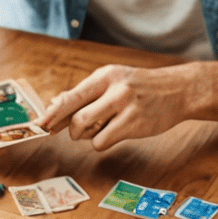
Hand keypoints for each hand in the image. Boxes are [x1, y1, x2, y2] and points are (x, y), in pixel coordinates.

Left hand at [41, 64, 191, 147]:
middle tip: (76, 131)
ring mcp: (125, 107)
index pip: (71, 96)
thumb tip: (55, 105)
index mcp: (105, 75)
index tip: (39, 124)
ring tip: (100, 129)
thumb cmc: (141, 88)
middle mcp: (114, 88)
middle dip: (70, 128)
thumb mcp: (114, 81)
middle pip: (75, 115)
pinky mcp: (134, 124)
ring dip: (86, 135)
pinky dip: (102, 142)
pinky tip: (114, 133)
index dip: (52, 113)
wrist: (178, 90)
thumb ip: (87, 94)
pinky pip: (102, 142)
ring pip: (86, 129)